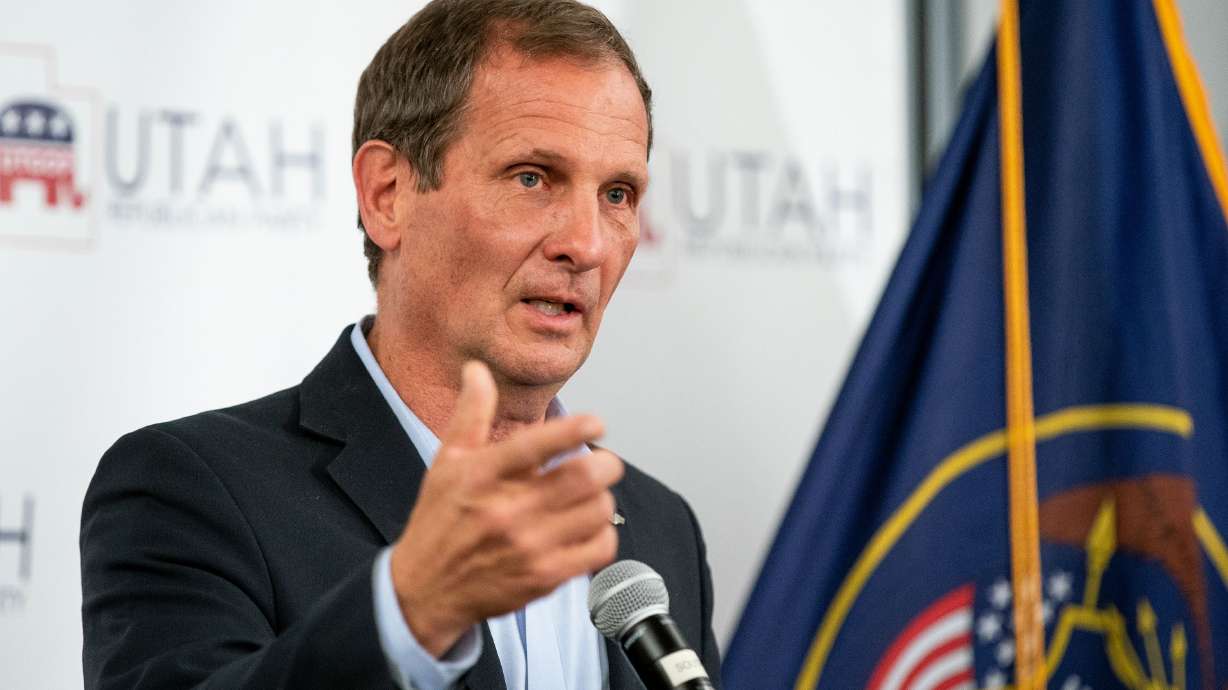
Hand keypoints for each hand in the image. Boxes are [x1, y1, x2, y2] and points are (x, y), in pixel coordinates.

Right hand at [389, 361, 622, 656]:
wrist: (426, 589)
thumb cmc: (439, 522)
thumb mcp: (447, 462)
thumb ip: (471, 413)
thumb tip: (477, 370)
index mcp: (482, 475)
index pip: (536, 444)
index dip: (575, 428)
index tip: (595, 423)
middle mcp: (506, 511)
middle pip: (583, 477)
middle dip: (605, 463)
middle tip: (602, 462)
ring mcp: (528, 547)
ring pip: (598, 510)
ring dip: (602, 498)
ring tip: (590, 496)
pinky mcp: (544, 577)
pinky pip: (599, 548)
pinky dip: (603, 533)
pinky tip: (587, 527)